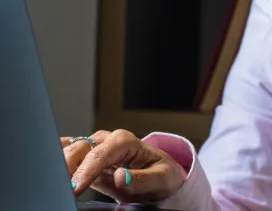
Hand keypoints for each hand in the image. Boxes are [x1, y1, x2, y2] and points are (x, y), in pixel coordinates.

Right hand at [62, 129, 186, 202]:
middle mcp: (108, 140)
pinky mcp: (88, 160)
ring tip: (53, 183)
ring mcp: (96, 148)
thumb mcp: (161, 179)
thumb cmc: (163, 175)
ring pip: (70, 150)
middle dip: (67, 166)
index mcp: (126, 141)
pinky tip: (51, 171)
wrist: (161, 175)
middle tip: (60, 188)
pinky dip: (57, 161)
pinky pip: (68, 155)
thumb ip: (142, 179)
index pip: (101, 153)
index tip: (76, 187)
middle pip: (80, 148)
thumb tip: (121, 177)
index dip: (87, 170)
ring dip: (60, 165)